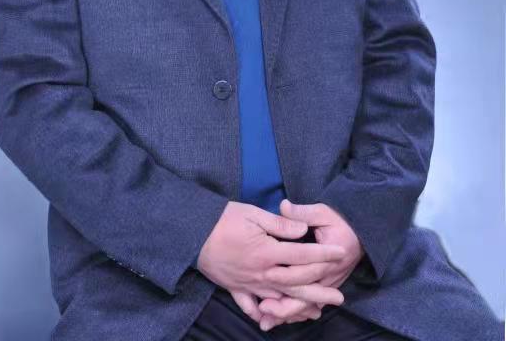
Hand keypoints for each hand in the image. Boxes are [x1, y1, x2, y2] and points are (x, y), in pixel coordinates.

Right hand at [196, 201, 346, 306]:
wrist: (192, 233)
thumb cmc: (223, 218)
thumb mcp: (252, 213)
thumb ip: (280, 224)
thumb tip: (302, 229)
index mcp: (267, 252)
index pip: (302, 255)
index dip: (323, 253)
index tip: (340, 253)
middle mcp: (260, 273)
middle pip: (296, 285)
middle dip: (320, 291)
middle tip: (340, 297)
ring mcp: (248, 284)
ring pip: (278, 300)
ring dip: (298, 307)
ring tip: (316, 312)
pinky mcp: (235, 288)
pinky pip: (251, 307)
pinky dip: (262, 314)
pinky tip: (272, 319)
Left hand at [256, 200, 364, 330]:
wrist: (362, 232)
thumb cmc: (340, 220)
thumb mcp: (322, 212)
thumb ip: (302, 213)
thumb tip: (283, 206)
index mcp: (328, 256)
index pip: (305, 270)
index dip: (286, 275)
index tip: (267, 277)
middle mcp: (329, 275)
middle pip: (305, 295)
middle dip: (284, 303)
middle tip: (262, 308)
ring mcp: (329, 284)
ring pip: (308, 305)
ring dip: (288, 314)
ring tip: (266, 321)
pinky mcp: (327, 288)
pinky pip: (312, 306)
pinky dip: (297, 314)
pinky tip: (280, 321)